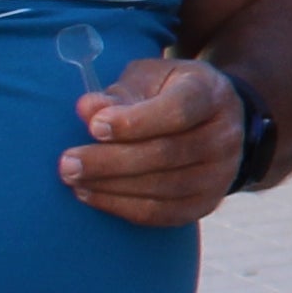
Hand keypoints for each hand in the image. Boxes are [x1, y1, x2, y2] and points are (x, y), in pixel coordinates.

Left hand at [64, 55, 245, 227]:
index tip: (94, 127)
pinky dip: (120, 206)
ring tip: (72, 179)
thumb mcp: (148, 79)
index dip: (135, 121)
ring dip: (110, 186)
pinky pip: (160, 213)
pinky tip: (90, 194)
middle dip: (111, 161)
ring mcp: (220, 174)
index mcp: (211, 94)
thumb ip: (119, 93)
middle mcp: (224, 135)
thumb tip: (87, 109)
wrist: (210, 122)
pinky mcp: (206, 203)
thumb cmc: (167, 94)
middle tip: (67, 163)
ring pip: (161, 187)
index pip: (178, 111)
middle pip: (167, 154)